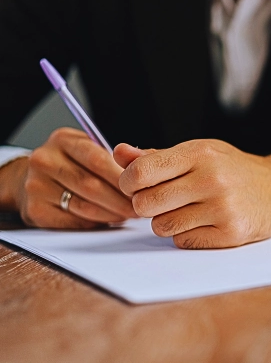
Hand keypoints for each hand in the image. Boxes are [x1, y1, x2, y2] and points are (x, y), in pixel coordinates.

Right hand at [0, 128, 135, 227]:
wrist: (32, 178)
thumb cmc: (72, 163)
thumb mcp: (89, 148)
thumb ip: (115, 156)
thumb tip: (145, 165)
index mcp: (62, 140)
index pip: (98, 159)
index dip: (123, 177)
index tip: (142, 187)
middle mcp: (45, 161)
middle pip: (91, 185)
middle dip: (121, 199)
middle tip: (139, 206)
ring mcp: (36, 186)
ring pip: (84, 206)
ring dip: (112, 213)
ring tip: (128, 214)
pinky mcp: (35, 210)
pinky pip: (74, 221)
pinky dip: (96, 222)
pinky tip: (109, 219)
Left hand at [115, 140, 270, 248]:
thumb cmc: (233, 169)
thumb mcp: (199, 153)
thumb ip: (158, 156)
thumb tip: (118, 153)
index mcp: (200, 153)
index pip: (140, 172)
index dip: (128, 183)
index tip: (136, 186)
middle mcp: (212, 178)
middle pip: (146, 204)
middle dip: (146, 206)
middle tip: (161, 201)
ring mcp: (223, 208)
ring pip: (162, 227)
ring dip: (166, 222)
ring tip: (186, 211)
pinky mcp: (231, 233)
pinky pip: (184, 241)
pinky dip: (187, 235)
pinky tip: (204, 222)